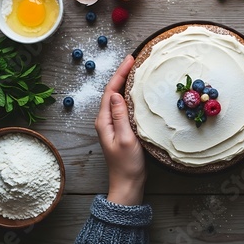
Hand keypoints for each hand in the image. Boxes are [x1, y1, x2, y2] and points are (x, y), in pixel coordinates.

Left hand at [95, 55, 145, 205]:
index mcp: (104, 121)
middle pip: (113, 91)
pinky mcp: (121, 129)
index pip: (110, 91)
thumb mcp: (126, 138)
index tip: (130, 59)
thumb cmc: (127, 164)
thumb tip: (117, 94)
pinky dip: (131, 95)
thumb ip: (120, 116)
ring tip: (137, 71)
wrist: (128, 184)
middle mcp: (106, 120)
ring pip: (118, 98)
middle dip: (122, 74)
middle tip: (135, 60)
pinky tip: (139, 92)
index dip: (120, 73)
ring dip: (126, 83)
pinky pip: (124, 106)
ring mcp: (113, 124)